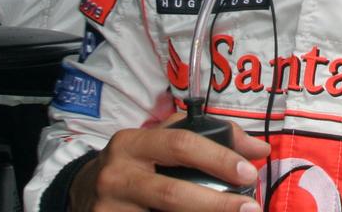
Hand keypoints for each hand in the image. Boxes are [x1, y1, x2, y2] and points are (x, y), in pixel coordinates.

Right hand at [70, 117, 269, 211]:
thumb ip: (210, 135)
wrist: (83, 191)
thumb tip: (258, 149)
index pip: (181, 145)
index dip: (218, 159)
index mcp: (133, 142)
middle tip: (249, 209)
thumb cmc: (136, 163)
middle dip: (216, 203)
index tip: (248, 172)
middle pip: (172, 193)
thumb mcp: (162, 140)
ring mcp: (109, 208)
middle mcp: (117, 174)